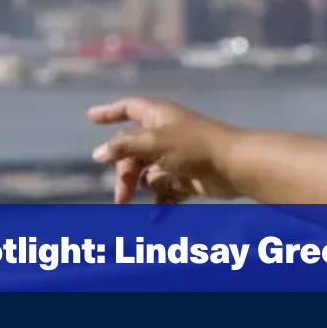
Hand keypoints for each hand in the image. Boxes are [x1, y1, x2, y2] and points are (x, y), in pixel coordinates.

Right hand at [87, 97, 236, 210]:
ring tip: (138, 203)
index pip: (128, 108)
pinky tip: (156, 219)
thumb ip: (123, 146)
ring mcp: (176, 157)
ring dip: (143, 188)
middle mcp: (165, 134)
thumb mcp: (153, 142)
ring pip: (147, 174)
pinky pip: (166, 192)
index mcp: (158, 116)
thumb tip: (99, 154)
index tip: (91, 117)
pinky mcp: (188, 178)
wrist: (235, 166)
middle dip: (125, 174)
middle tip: (122, 196)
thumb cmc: (195, 147)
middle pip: (132, 152)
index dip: (109, 112)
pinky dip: (161, 203)